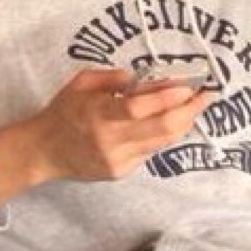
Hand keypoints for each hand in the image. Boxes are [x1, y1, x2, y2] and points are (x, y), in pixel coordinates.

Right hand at [0, 68, 210, 207]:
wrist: (45, 150)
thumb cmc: (63, 111)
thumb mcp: (82, 83)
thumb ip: (114, 79)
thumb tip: (149, 78)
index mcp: (97, 114)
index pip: (140, 108)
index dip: (168, 97)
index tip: (188, 86)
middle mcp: (110, 141)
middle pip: (162, 128)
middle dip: (190, 111)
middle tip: (205, 95)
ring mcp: (118, 160)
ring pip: (163, 141)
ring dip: (182, 122)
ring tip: (192, 106)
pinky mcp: (121, 172)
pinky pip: (151, 151)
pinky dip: (161, 135)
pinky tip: (163, 123)